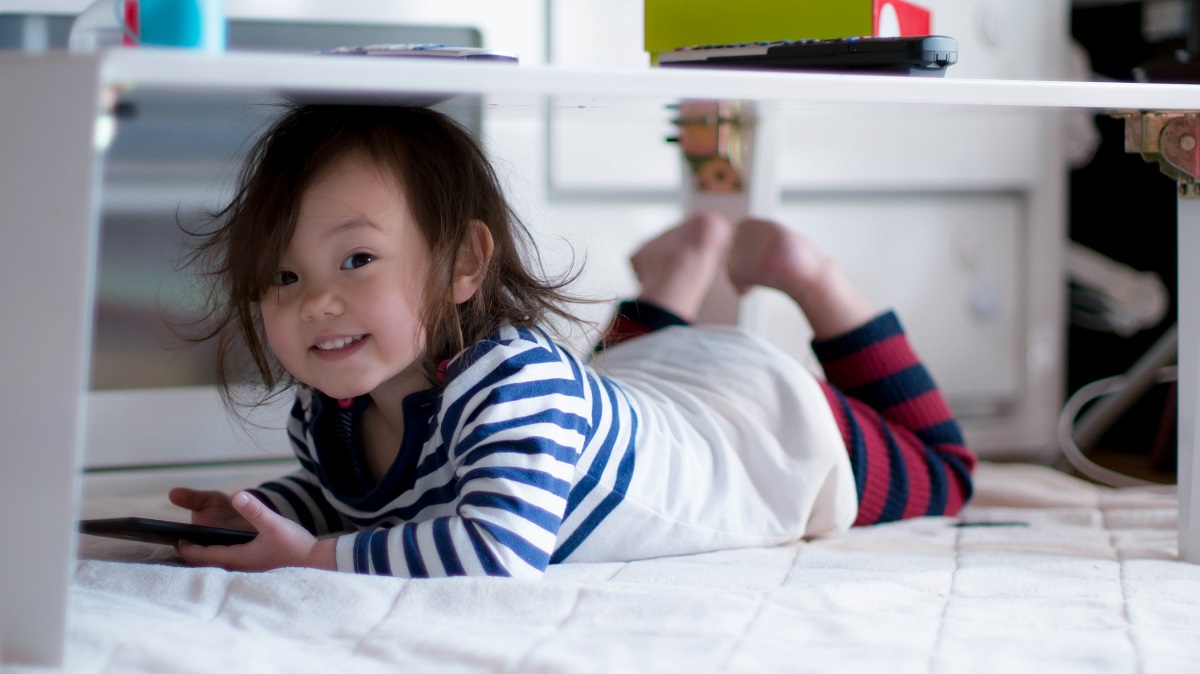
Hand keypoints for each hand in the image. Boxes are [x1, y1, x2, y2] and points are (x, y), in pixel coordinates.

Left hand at [173, 491, 336, 571]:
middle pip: (207, 562)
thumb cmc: (294, 545)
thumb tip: (237, 495)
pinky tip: (222, 546)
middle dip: (193, 551)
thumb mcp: (273, 523)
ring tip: (196, 542)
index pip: (202, 556)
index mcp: (237, 558)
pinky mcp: (255, 566)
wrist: (314, 561)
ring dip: (206, 553)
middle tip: (180, 539)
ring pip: (217, 562)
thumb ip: (255, 509)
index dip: (187, 547)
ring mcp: (247, 568)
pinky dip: (219, 554)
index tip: (176, 537)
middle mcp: (239, 567)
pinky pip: (229, 561)